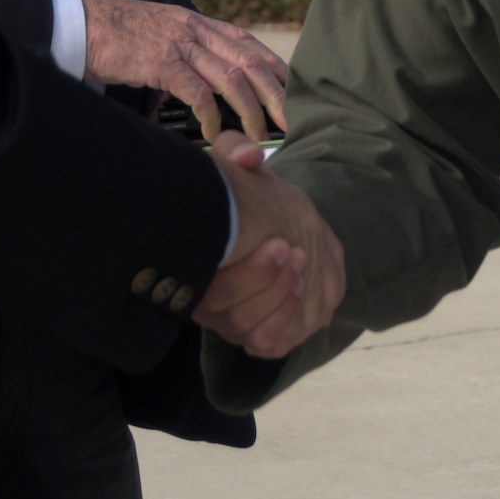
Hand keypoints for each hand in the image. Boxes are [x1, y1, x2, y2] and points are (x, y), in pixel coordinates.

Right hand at [81, 0, 288, 139]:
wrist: (80, 22)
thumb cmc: (115, 35)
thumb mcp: (159, 36)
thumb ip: (183, 54)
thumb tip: (197, 88)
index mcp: (196, 23)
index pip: (248, 43)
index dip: (274, 67)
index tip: (291, 90)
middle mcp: (195, 30)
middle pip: (250, 62)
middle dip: (275, 93)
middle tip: (290, 121)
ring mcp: (179, 44)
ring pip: (232, 77)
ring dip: (250, 109)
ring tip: (258, 134)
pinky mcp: (160, 62)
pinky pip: (196, 91)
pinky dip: (211, 115)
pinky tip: (214, 133)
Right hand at [194, 132, 344, 359]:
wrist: (259, 218)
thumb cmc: (239, 194)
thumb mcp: (233, 166)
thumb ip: (234, 153)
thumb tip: (250, 157)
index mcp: (196, 266)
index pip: (211, 289)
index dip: (248, 274)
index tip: (280, 241)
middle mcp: (206, 302)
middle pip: (232, 315)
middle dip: (269, 283)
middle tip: (294, 250)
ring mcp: (231, 323)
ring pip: (252, 333)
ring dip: (282, 303)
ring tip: (303, 265)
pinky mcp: (258, 334)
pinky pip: (269, 346)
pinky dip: (287, 325)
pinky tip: (304, 293)